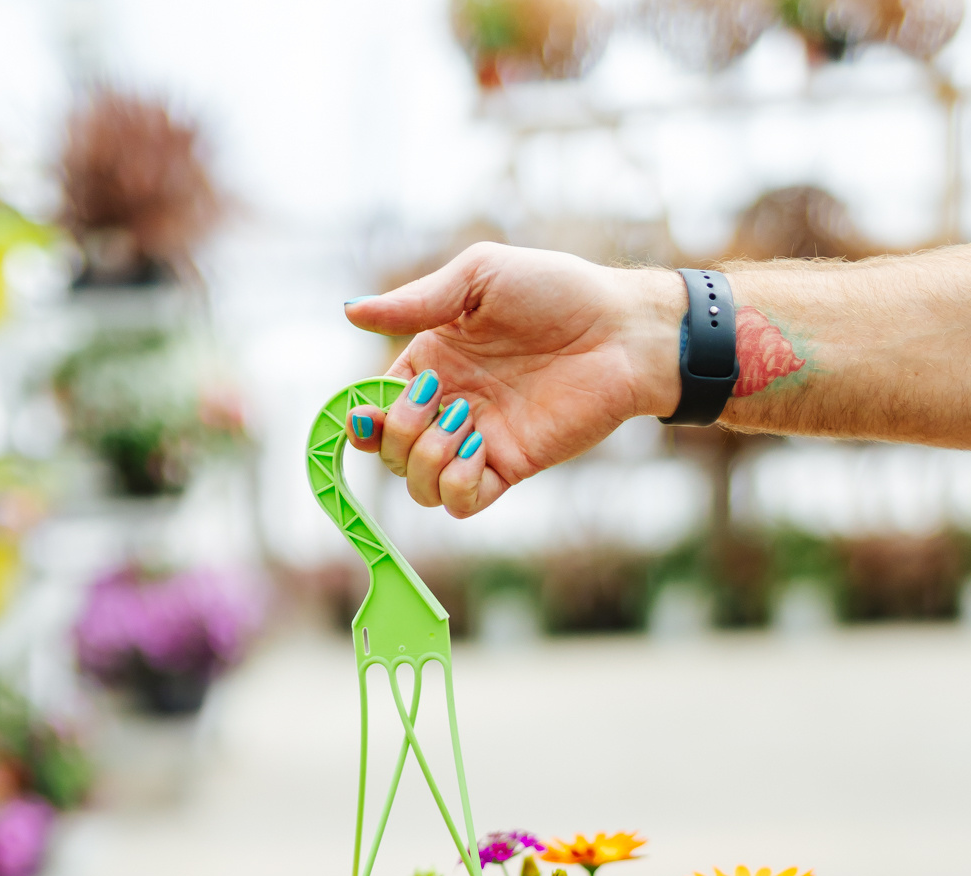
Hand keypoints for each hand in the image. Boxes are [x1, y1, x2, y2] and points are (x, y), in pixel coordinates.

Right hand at [343, 243, 683, 517]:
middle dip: (399, 431)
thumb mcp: (479, 277)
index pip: (376, 406)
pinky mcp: (510, 468)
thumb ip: (415, 302)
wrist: (622, 331)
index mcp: (432, 361)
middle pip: (391, 451)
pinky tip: (479, 450)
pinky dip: (455, 485)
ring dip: (426, 460)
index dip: (363, 417)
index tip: (366, 411)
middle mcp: (448, 406)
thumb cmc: (556, 291)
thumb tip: (349, 311)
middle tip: (443, 397)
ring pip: (418, 485)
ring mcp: (478, 441)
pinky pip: (460, 503)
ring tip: (465, 423)